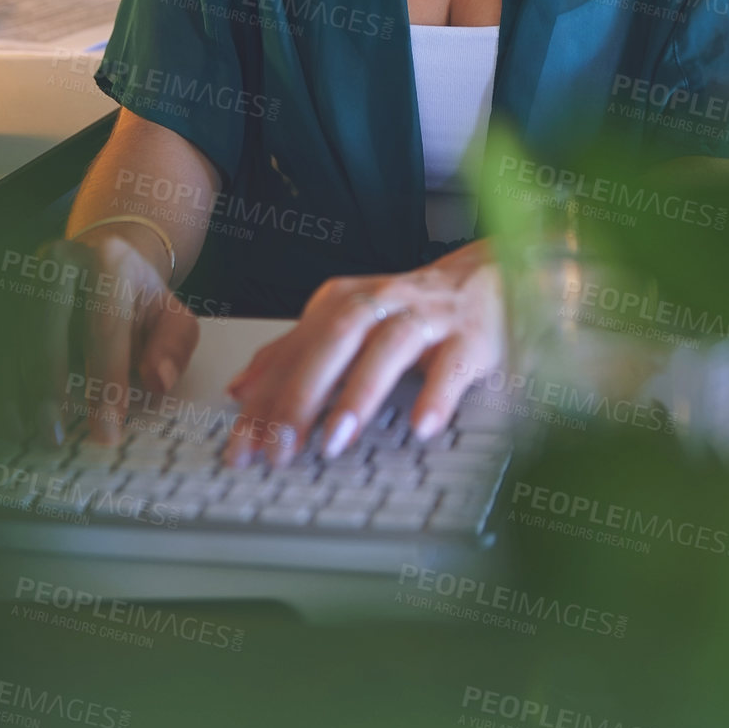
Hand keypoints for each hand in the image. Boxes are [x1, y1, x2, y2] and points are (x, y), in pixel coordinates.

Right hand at [17, 228, 199, 445]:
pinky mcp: (3, 301)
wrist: (106, 267)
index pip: (105, 326)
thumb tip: (158, 380)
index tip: (107, 431)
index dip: (106, 380)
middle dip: (49, 389)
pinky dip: (4, 391)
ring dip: (21, 395)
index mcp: (109, 259)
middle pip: (46, 331)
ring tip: (39, 438)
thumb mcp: (172, 318)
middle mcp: (60, 261)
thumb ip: (173, 347)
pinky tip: (15, 427)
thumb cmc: (141, 303)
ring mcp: (25, 279)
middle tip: (57, 438)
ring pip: (15, 344)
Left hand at [222, 238, 505, 465]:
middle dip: (301, 393)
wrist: (489, 279)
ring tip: (335, 441)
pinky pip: (454, 364)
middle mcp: (384, 301)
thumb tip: (240, 389)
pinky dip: (437, 394)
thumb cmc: (410, 312)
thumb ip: (296, 353)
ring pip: (390, 345)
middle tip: (279, 448)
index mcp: (346, 300)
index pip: (296, 347)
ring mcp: (429, 316)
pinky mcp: (472, 336)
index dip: (264, 396)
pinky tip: (422, 427)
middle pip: (335, 339)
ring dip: (360, 392)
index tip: (241, 445)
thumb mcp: (348, 325)